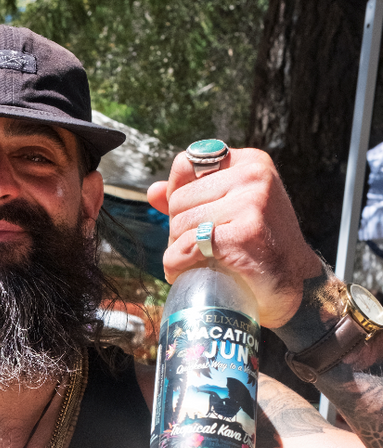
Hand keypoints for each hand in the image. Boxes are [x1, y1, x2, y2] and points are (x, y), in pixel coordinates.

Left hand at [147, 148, 323, 327]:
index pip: (185, 164)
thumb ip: (193, 197)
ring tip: (196, 261)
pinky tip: (184, 273)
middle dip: (177, 230)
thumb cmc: (259, 247)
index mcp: (249, 162)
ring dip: (177, 250)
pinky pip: (187, 247)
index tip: (192, 219)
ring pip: (179, 225)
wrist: (295, 284)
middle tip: (196, 249)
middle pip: (179, 200)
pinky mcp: (244, 233)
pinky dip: (177, 265)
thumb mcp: (230, 211)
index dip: (177, 196)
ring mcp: (251, 202)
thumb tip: (152, 191)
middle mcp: (253, 175)